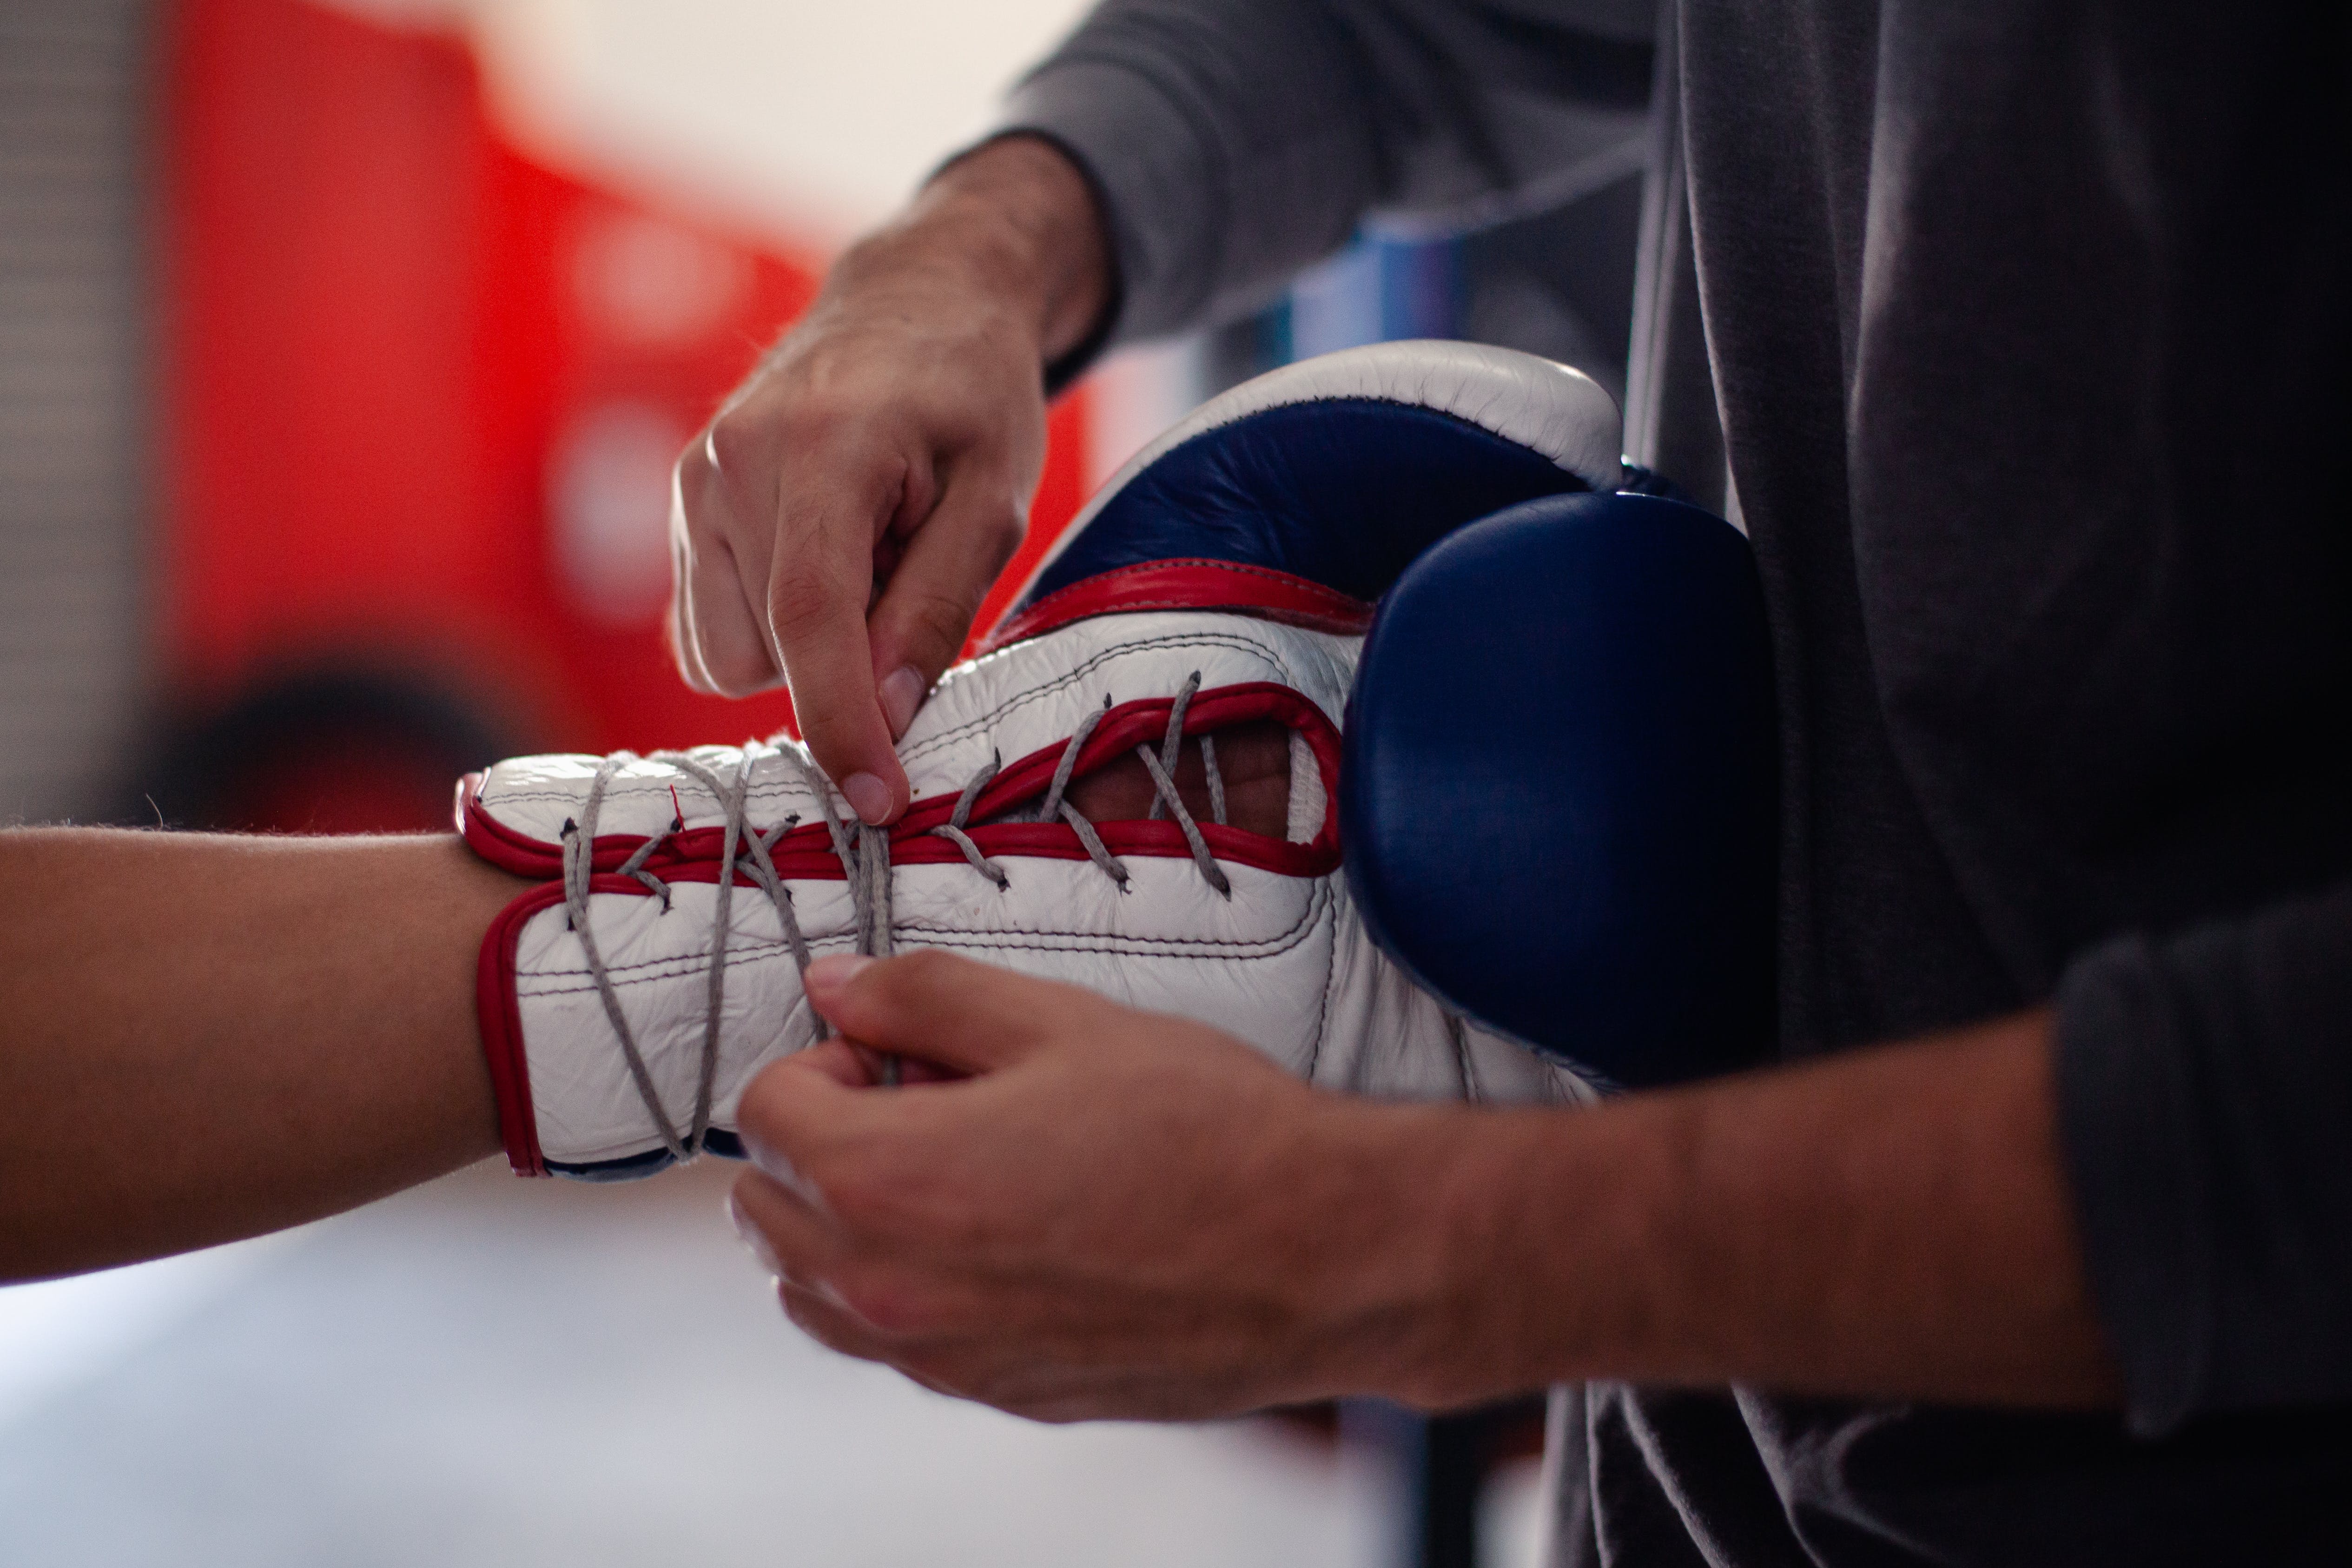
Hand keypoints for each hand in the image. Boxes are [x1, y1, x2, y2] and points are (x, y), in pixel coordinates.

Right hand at [669, 136, 1110, 824]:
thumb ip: (938, 604)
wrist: (914, 299)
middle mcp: (731, 466)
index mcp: (821, 451)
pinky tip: (821, 563)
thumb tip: (888, 712)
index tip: (877, 803)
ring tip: (868, 560)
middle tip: (911, 575)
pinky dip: (767, 627)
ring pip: (729, 656)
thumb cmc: (970, 393)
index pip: (811, 621)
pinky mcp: (681, 504)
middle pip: (772, 652)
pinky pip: (709, 628)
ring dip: (803, 647)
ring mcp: (693, 483)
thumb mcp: (995, 494)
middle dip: (846, 662)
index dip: (841, 725)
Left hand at [726, 951, 1475, 1420]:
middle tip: (923, 1099)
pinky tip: (1000, 1233)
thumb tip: (838, 986)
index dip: (825, 1059)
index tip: (898, 1051)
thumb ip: (923, 999)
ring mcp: (942, 1357)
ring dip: (843, 1222)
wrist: (1322, 1254)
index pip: (763, 1114)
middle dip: (817, 1139)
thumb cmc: (1207, 1132)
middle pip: (764, 1211)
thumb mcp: (1059, 1022)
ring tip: (953, 1168)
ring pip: (813, 1292)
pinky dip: (904, 1285)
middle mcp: (893, 1290)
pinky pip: (892, 1342)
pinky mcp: (997, 1392)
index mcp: (889, 1183)